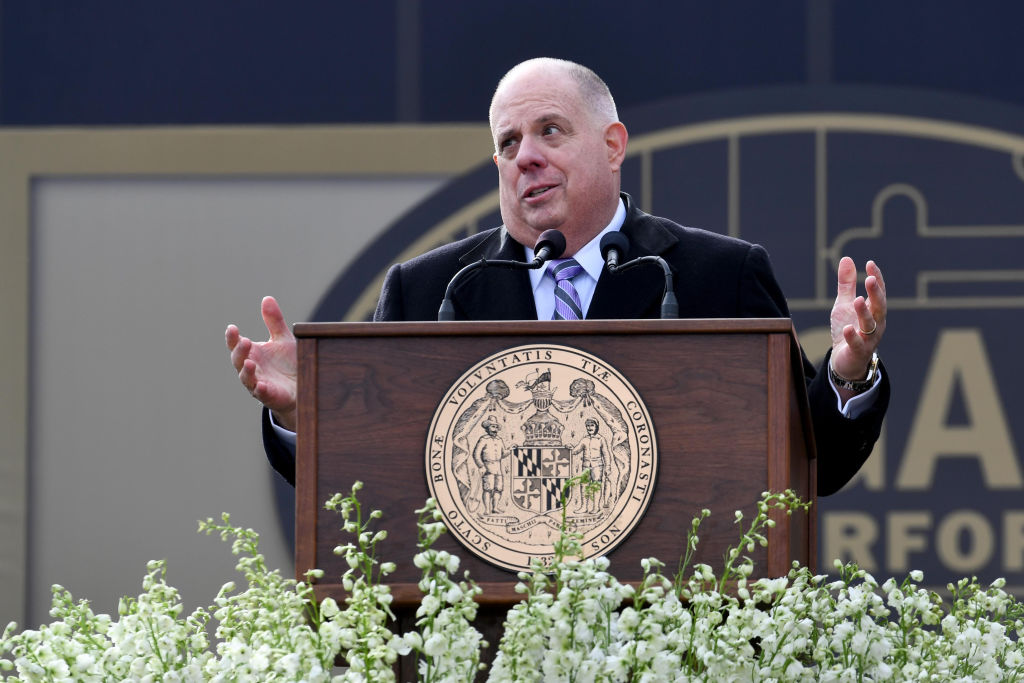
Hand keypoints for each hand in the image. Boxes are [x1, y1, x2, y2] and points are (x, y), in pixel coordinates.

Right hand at [226, 296, 297, 429]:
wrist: (302, 386)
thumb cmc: (288, 363)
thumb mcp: (283, 339)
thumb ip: (274, 321)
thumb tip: (267, 298)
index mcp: (252, 353)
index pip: (236, 344)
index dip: (232, 337)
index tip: (232, 328)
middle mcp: (251, 368)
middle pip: (238, 360)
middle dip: (239, 351)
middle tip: (244, 342)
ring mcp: (258, 383)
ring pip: (246, 378)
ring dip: (246, 371)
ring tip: (249, 363)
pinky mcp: (269, 396)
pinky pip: (261, 394)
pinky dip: (260, 389)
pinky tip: (261, 385)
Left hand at [829, 257, 885, 389]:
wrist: (844, 360)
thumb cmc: (847, 329)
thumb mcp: (844, 304)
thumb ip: (847, 284)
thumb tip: (847, 258)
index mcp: (873, 310)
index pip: (878, 292)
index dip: (876, 278)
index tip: (870, 263)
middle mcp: (876, 323)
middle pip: (879, 307)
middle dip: (876, 293)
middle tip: (869, 279)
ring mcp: (869, 338)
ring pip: (870, 325)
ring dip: (864, 313)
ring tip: (857, 300)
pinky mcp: (858, 352)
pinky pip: (857, 344)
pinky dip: (853, 336)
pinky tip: (847, 328)